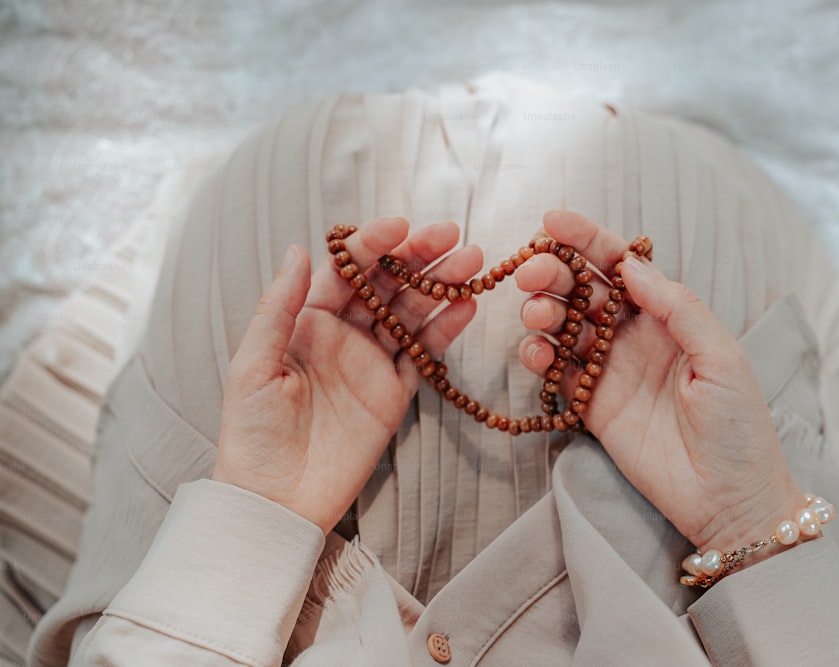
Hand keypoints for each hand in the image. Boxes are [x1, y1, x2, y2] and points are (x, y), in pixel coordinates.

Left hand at [213, 218, 482, 533]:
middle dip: (419, 257)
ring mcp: (372, 363)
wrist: (275, 502)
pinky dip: (446, 330)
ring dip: (441, 285)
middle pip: (387, 284)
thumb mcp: (253, 366)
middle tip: (453, 236)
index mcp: (307, 321)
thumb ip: (278, 308)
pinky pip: (424, 355)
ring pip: (412, 313)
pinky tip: (467, 306)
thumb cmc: (252, 434)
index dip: (373, 245)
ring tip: (472, 262)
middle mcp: (344, 335)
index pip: (346, 270)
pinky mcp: (394, 394)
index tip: (401, 226)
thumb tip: (299, 249)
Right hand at [516, 211, 803, 550]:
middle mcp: (634, 337)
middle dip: (554, 273)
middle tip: (532, 273)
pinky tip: (535, 353)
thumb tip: (632, 267)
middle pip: (583, 291)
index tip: (552, 221)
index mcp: (668, 315)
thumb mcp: (721, 357)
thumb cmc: (740, 425)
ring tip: (536, 315)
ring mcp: (610, 371)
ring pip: (564, 328)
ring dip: (543, 312)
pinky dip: (539, 358)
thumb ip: (678, 308)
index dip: (587, 239)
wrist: (731, 500)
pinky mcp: (592, 408)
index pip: (621, 266)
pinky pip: (556, 374)